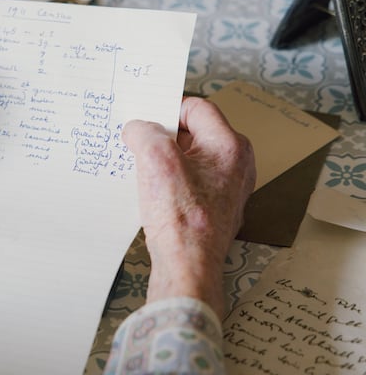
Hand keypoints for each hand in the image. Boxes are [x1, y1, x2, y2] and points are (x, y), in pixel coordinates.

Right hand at [122, 96, 255, 318]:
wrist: (188, 267)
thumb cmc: (179, 217)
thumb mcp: (154, 159)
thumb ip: (144, 132)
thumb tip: (138, 130)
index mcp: (229, 145)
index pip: (196, 107)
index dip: (166, 109)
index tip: (144, 120)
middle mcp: (237, 164)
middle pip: (194, 133)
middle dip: (164, 137)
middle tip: (139, 145)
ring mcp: (229, 189)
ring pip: (191, 159)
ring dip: (165, 160)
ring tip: (143, 172)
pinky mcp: (217, 209)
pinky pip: (192, 182)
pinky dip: (172, 182)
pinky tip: (154, 194)